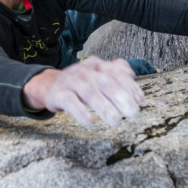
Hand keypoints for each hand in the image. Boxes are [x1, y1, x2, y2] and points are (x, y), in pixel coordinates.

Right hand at [22, 57, 143, 126]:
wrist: (47, 85)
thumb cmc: (79, 83)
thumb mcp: (97, 75)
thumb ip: (115, 74)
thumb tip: (133, 80)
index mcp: (97, 64)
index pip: (116, 71)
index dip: (130, 85)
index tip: (140, 100)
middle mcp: (85, 70)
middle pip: (105, 81)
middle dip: (121, 97)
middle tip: (133, 113)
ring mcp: (70, 81)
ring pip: (89, 92)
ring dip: (104, 107)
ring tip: (116, 121)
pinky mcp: (57, 93)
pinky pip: (70, 101)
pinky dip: (81, 112)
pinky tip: (91, 122)